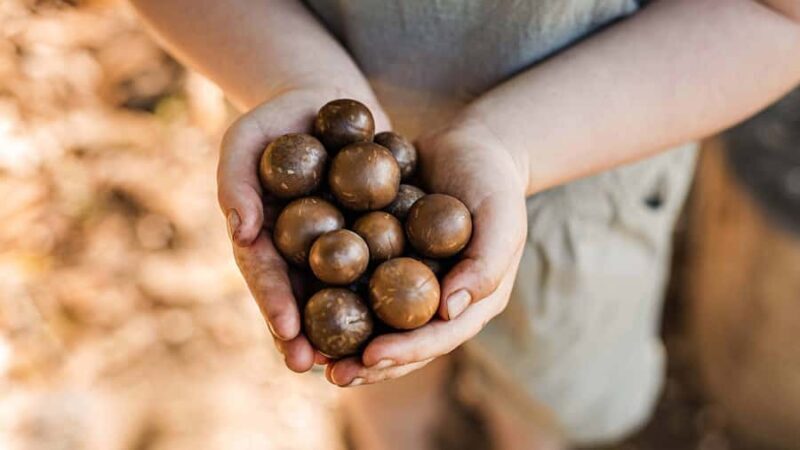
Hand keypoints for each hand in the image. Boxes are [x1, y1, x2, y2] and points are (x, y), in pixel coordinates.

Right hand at [218, 88, 388, 372]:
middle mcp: (299, 251)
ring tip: (364, 360)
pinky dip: (389, 288)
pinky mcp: (371, 232)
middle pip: (303, 299)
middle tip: (320, 367)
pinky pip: (381, 263)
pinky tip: (407, 314)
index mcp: (264, 238)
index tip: (287, 333)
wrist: (325, 98)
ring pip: (343, 293)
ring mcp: (335, 245)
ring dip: (351, 327)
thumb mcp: (243, 140)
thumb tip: (240, 232)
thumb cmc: (275, 117)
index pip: (266, 278)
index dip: (274, 305)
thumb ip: (234, 183)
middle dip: (309, 335)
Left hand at [326, 115, 529, 385]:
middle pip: (403, 343)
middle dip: (368, 363)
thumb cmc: (493, 182)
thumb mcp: (502, 218)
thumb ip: (485, 265)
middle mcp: (437, 302)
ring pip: (376, 323)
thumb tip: (449, 311)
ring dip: (345, 343)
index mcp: (470, 302)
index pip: (438, 338)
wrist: (471, 144)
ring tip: (310, 356)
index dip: (405, 352)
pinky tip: (300, 307)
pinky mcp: (384, 260)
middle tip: (331, 375)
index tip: (369, 357)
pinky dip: (332, 299)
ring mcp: (409, 284)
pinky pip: (357, 284)